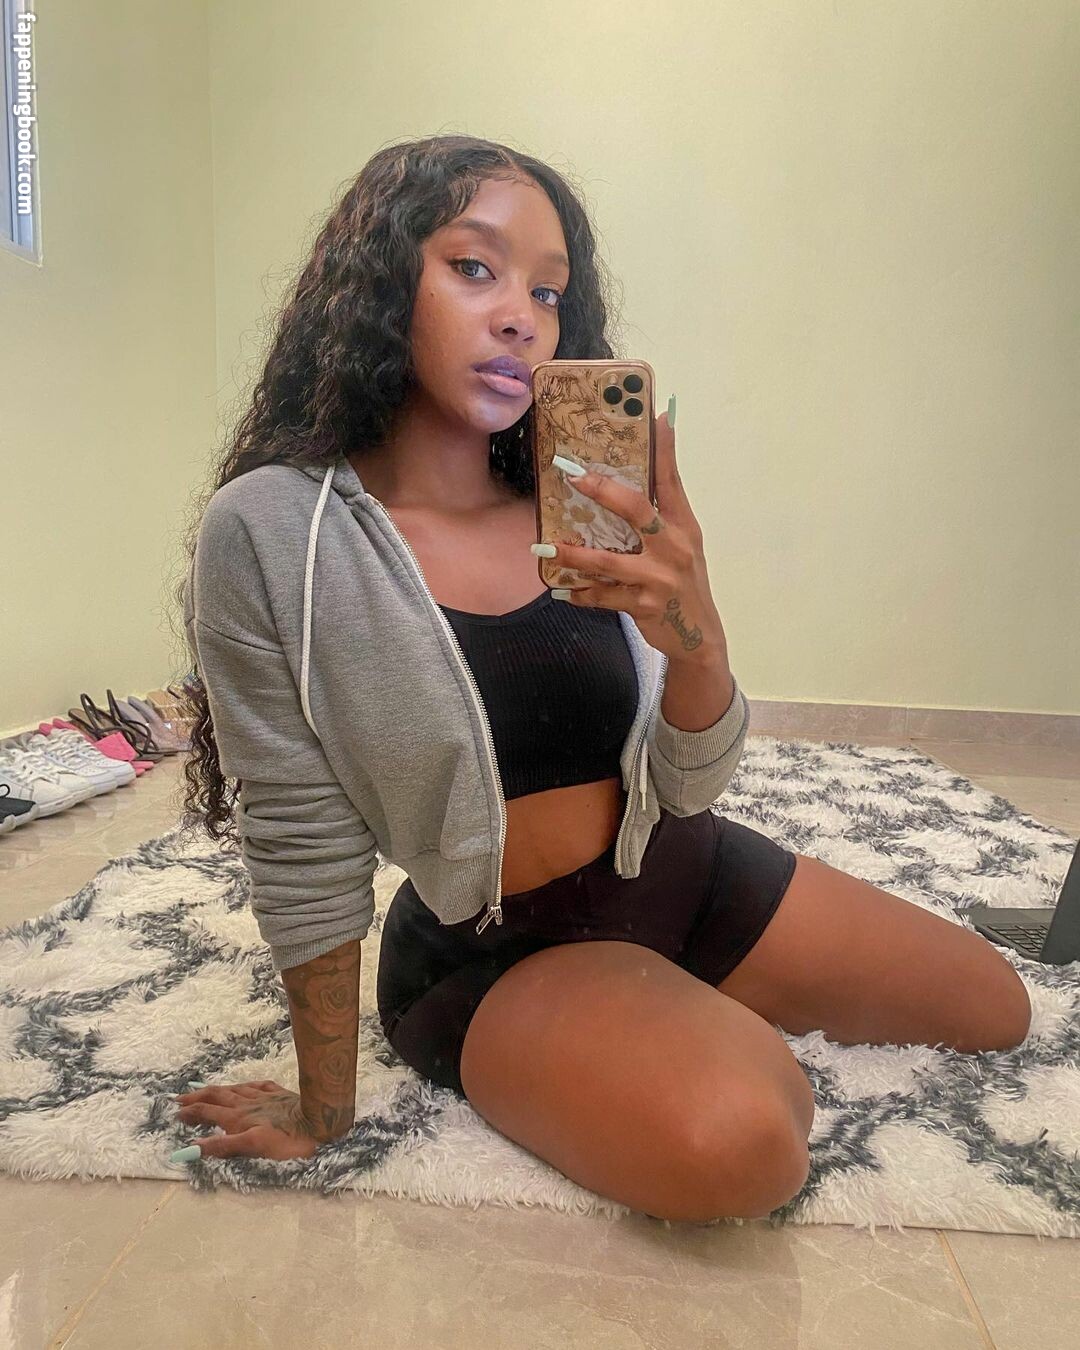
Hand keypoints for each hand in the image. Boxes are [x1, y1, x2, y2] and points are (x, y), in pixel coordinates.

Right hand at [171, 1079, 331, 1160]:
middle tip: (181, 1097)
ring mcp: (264, 1097)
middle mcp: (247, 1104)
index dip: (190, 1112)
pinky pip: (257, 1085)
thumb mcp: (252, 1146)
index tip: (175, 1113)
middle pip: (217, 1096)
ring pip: (234, 1089)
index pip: (207, 1112)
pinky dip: (245, 1086)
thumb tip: (190, 1147)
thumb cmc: (287, 1139)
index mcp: (238, 1118)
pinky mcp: (279, 1094)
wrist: (319, 1121)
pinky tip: (245, 1086)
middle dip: (197, 1096)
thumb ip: (222, 1146)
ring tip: (205, 1087)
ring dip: (217, 1089)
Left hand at [540, 398, 727, 665]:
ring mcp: (659, 578)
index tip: (656, 415)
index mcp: (683, 526)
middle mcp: (673, 547)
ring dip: (573, 555)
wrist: (699, 636)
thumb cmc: (684, 582)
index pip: (672, 480)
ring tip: (545, 549)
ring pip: (608, 561)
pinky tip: (561, 591)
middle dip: (603, 491)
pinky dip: (580, 594)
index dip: (664, 448)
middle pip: (637, 509)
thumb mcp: (683, 544)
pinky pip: (603, 597)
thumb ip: (664, 512)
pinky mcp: (644, 605)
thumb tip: (645, 473)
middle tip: (572, 477)